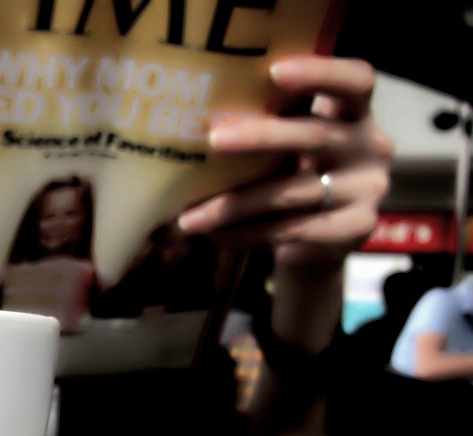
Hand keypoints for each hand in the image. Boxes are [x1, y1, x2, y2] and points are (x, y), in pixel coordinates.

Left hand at [175, 55, 393, 269]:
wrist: (318, 242)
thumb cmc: (292, 177)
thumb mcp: (287, 146)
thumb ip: (266, 126)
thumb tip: (186, 124)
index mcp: (354, 113)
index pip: (355, 80)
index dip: (321, 73)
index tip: (275, 71)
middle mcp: (370, 146)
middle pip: (316, 135)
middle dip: (262, 137)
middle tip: (215, 139)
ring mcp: (367, 189)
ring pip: (294, 192)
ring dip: (236, 204)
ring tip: (190, 217)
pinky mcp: (356, 228)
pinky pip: (294, 229)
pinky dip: (250, 232)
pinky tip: (217, 235)